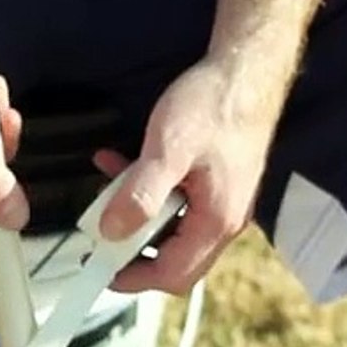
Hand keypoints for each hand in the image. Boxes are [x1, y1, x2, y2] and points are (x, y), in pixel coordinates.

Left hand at [96, 60, 277, 293]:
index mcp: (216, 221)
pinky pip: (178, 203)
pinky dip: (149, 192)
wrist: (247, 68)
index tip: (101, 272)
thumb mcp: (168, 149)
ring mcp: (223, 203)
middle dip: (133, 252)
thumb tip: (112, 232)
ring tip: (106, 192)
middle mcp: (225, 220)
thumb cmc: (214, 104)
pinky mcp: (216, 183)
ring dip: (137, 215)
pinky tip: (122, 165)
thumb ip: (140, 194)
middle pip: (175, 261)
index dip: (134, 278)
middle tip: (100, 237)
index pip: (174, 274)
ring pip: (173, 229)